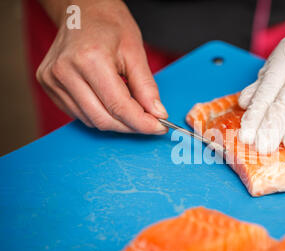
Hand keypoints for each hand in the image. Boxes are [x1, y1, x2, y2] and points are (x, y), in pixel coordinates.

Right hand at [36, 0, 167, 133]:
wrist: (83, 12)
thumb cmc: (110, 26)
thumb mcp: (135, 52)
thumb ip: (146, 87)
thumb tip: (157, 115)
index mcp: (89, 59)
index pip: (119, 106)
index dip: (142, 122)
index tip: (159, 127)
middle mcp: (65, 71)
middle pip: (103, 118)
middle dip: (130, 126)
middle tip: (150, 122)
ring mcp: (52, 80)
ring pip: (91, 120)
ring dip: (116, 123)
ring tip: (132, 111)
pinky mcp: (48, 85)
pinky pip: (79, 114)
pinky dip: (100, 115)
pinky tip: (111, 104)